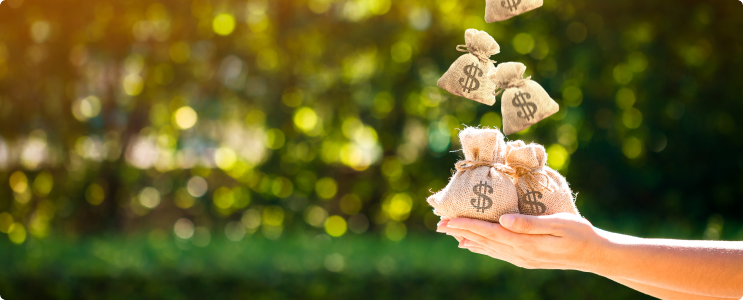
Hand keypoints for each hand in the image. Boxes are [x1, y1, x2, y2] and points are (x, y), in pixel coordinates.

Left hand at [436, 213, 606, 271]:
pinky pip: (498, 253)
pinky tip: (474, 244)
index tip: (449, 221)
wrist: (593, 254)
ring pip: (488, 248)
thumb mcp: (557, 224)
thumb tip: (503, 219)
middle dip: (462, 232)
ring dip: (469, 239)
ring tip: (451, 233)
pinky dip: (482, 247)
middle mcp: (520, 253)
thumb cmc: (579, 233)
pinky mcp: (526, 259)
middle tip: (440, 224)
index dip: (468, 226)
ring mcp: (522, 258)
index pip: (489, 233)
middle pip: (484, 241)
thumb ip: (529, 223)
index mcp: (525, 243)